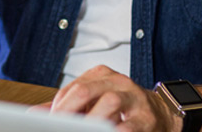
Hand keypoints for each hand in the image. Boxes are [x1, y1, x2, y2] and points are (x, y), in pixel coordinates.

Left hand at [50, 65, 178, 131]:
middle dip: (69, 110)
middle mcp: (118, 82)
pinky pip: (128, 126)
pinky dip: (115, 131)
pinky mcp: (147, 120)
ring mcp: (134, 99)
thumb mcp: (97, 100)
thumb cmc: (125, 108)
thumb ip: (70, 106)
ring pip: (109, 102)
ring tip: (82, 128)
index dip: (59, 106)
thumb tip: (36, 113)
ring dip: (92, 119)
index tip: (50, 121)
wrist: (164, 114)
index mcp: (103, 75)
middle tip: (61, 126)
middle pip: (86, 90)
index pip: (74, 87)